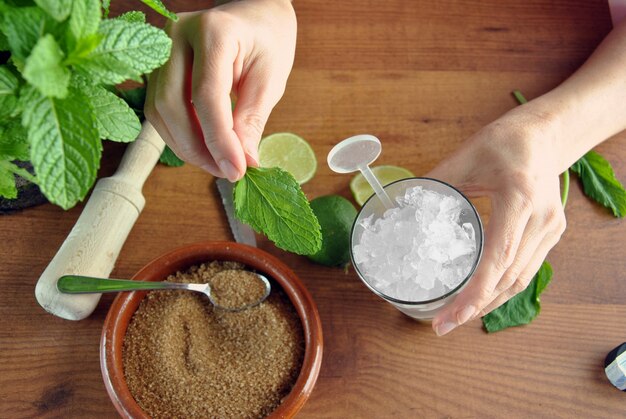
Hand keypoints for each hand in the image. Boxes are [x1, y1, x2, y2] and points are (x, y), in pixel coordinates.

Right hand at [145, 0, 296, 180]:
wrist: (255, 15)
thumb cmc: (268, 42)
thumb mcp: (270, 81)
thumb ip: (252, 121)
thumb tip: (243, 164)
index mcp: (212, 31)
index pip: (206, 95)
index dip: (219, 139)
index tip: (237, 170)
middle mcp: (175, 35)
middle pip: (172, 103)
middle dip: (197, 147)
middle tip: (226, 172)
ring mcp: (159, 48)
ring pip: (159, 110)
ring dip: (186, 146)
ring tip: (217, 164)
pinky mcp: (156, 66)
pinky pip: (158, 108)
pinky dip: (179, 135)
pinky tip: (203, 148)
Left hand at [428, 108, 566, 335]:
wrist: (546, 134)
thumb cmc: (505, 141)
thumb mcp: (464, 157)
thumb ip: (434, 185)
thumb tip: (401, 209)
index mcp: (519, 199)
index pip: (498, 256)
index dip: (475, 293)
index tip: (450, 317)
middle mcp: (542, 219)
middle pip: (510, 277)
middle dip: (475, 307)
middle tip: (442, 325)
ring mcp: (552, 228)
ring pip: (521, 279)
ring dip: (490, 302)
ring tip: (456, 317)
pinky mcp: (552, 232)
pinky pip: (527, 269)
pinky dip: (502, 286)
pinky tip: (480, 297)